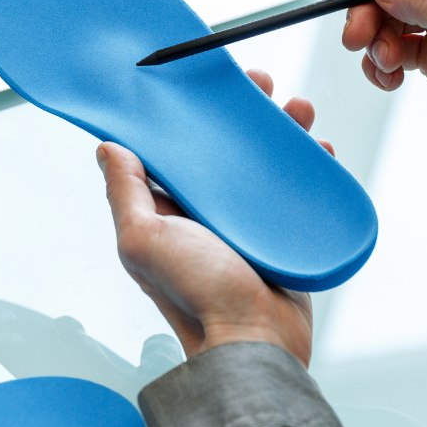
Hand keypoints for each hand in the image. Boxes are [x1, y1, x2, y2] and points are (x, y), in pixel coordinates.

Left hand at [97, 71, 329, 366]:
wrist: (254, 342)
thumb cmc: (195, 297)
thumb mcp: (143, 239)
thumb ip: (124, 193)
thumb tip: (107, 148)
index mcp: (165, 211)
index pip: (175, 151)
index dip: (190, 117)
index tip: (207, 85)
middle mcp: (203, 215)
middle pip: (224, 150)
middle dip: (244, 114)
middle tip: (264, 86)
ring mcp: (244, 224)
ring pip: (263, 164)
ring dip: (281, 131)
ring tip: (299, 110)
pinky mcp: (281, 235)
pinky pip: (295, 190)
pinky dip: (308, 165)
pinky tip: (319, 148)